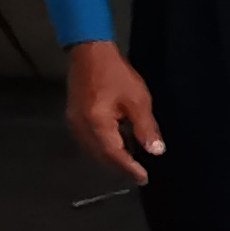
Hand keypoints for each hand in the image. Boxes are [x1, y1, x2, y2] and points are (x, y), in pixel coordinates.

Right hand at [62, 37, 161, 183]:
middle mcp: (81, 128)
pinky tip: (117, 146)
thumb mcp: (137, 100)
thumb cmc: (116, 74)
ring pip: (93, 150)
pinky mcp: (74, 117)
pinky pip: (89, 141)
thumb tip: (156, 151)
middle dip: (120, 167)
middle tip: (138, 175)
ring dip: (111, 159)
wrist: (89, 52)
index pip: (114, 155)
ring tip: (130, 164)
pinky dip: (103, 148)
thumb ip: (146, 128)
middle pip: (101, 156)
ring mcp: (74, 123)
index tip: (143, 178)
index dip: (129, 168)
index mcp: (96, 124)